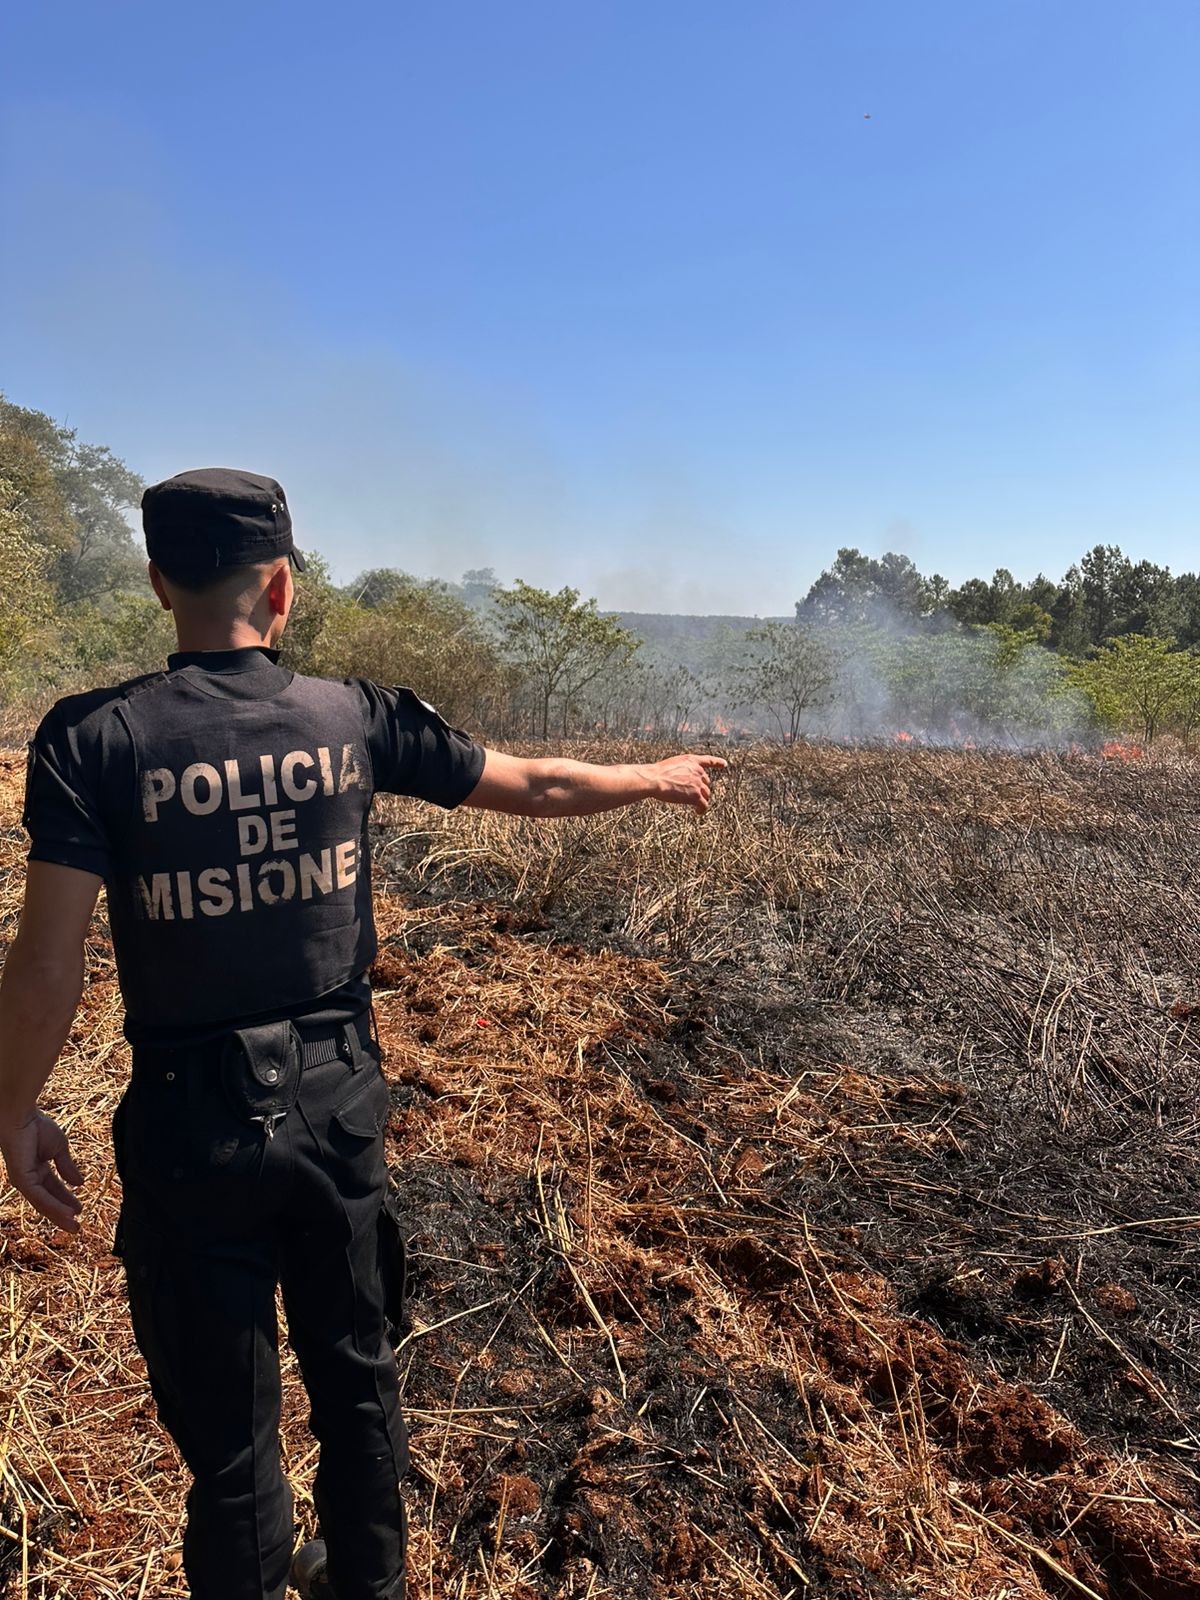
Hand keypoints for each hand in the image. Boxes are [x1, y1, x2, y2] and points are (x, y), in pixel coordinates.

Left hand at [1, 1111, 83, 1232]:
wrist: (21, 1116)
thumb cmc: (37, 1127)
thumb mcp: (60, 1148)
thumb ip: (67, 1167)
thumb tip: (80, 1183)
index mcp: (37, 1171)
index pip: (53, 1190)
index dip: (66, 1200)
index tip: (80, 1210)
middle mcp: (28, 1179)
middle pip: (47, 1202)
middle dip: (62, 1215)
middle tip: (76, 1228)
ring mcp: (24, 1181)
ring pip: (43, 1203)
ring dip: (59, 1216)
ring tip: (74, 1226)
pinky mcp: (22, 1180)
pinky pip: (40, 1197)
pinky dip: (54, 1205)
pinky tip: (67, 1212)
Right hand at [649, 753, 727, 814]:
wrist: (655, 779)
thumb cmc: (657, 774)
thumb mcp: (672, 765)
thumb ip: (682, 770)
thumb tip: (684, 781)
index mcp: (691, 761)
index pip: (708, 760)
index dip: (717, 762)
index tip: (724, 764)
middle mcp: (698, 771)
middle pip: (706, 782)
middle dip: (701, 789)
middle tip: (693, 795)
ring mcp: (698, 783)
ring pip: (706, 794)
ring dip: (701, 799)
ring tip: (695, 805)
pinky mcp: (696, 795)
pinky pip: (704, 805)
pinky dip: (701, 809)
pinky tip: (698, 811)